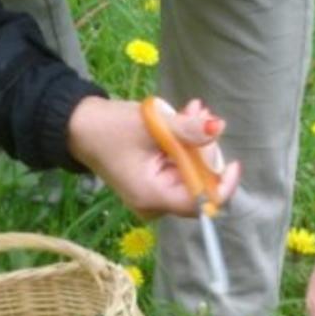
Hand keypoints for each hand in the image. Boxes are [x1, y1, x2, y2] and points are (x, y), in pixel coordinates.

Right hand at [67, 96, 240, 219]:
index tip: (234, 162)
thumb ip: (187, 129)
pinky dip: (186, 146)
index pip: (201, 204)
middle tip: (200, 115)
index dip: (222, 184)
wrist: (80, 128)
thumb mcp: (152, 125)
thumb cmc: (110, 128)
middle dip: (205, 150)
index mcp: (154, 197)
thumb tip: (218, 127)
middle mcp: (156, 204)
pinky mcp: (154, 184)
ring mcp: (155, 196)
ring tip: (192, 110)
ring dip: (196, 142)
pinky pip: (180, 169)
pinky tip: (184, 119)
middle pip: (200, 185)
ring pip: (192, 173)